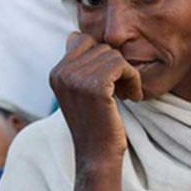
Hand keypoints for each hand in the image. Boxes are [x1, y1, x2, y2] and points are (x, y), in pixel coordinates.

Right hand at [50, 32, 142, 169]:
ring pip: (114, 55)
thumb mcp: (78, 92)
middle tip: (122, 90)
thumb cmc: (95, 124)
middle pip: (101, 47)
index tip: (109, 81)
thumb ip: (77, 65)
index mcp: (56, 73)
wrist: (96, 156)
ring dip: (127, 74)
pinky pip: (123, 65)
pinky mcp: (96, 86)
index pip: (82, 39)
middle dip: (116, 67)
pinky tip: (132, 98)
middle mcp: (62, 73)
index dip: (101, 57)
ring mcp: (76, 79)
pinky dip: (134, 79)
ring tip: (126, 95)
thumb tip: (77, 34)